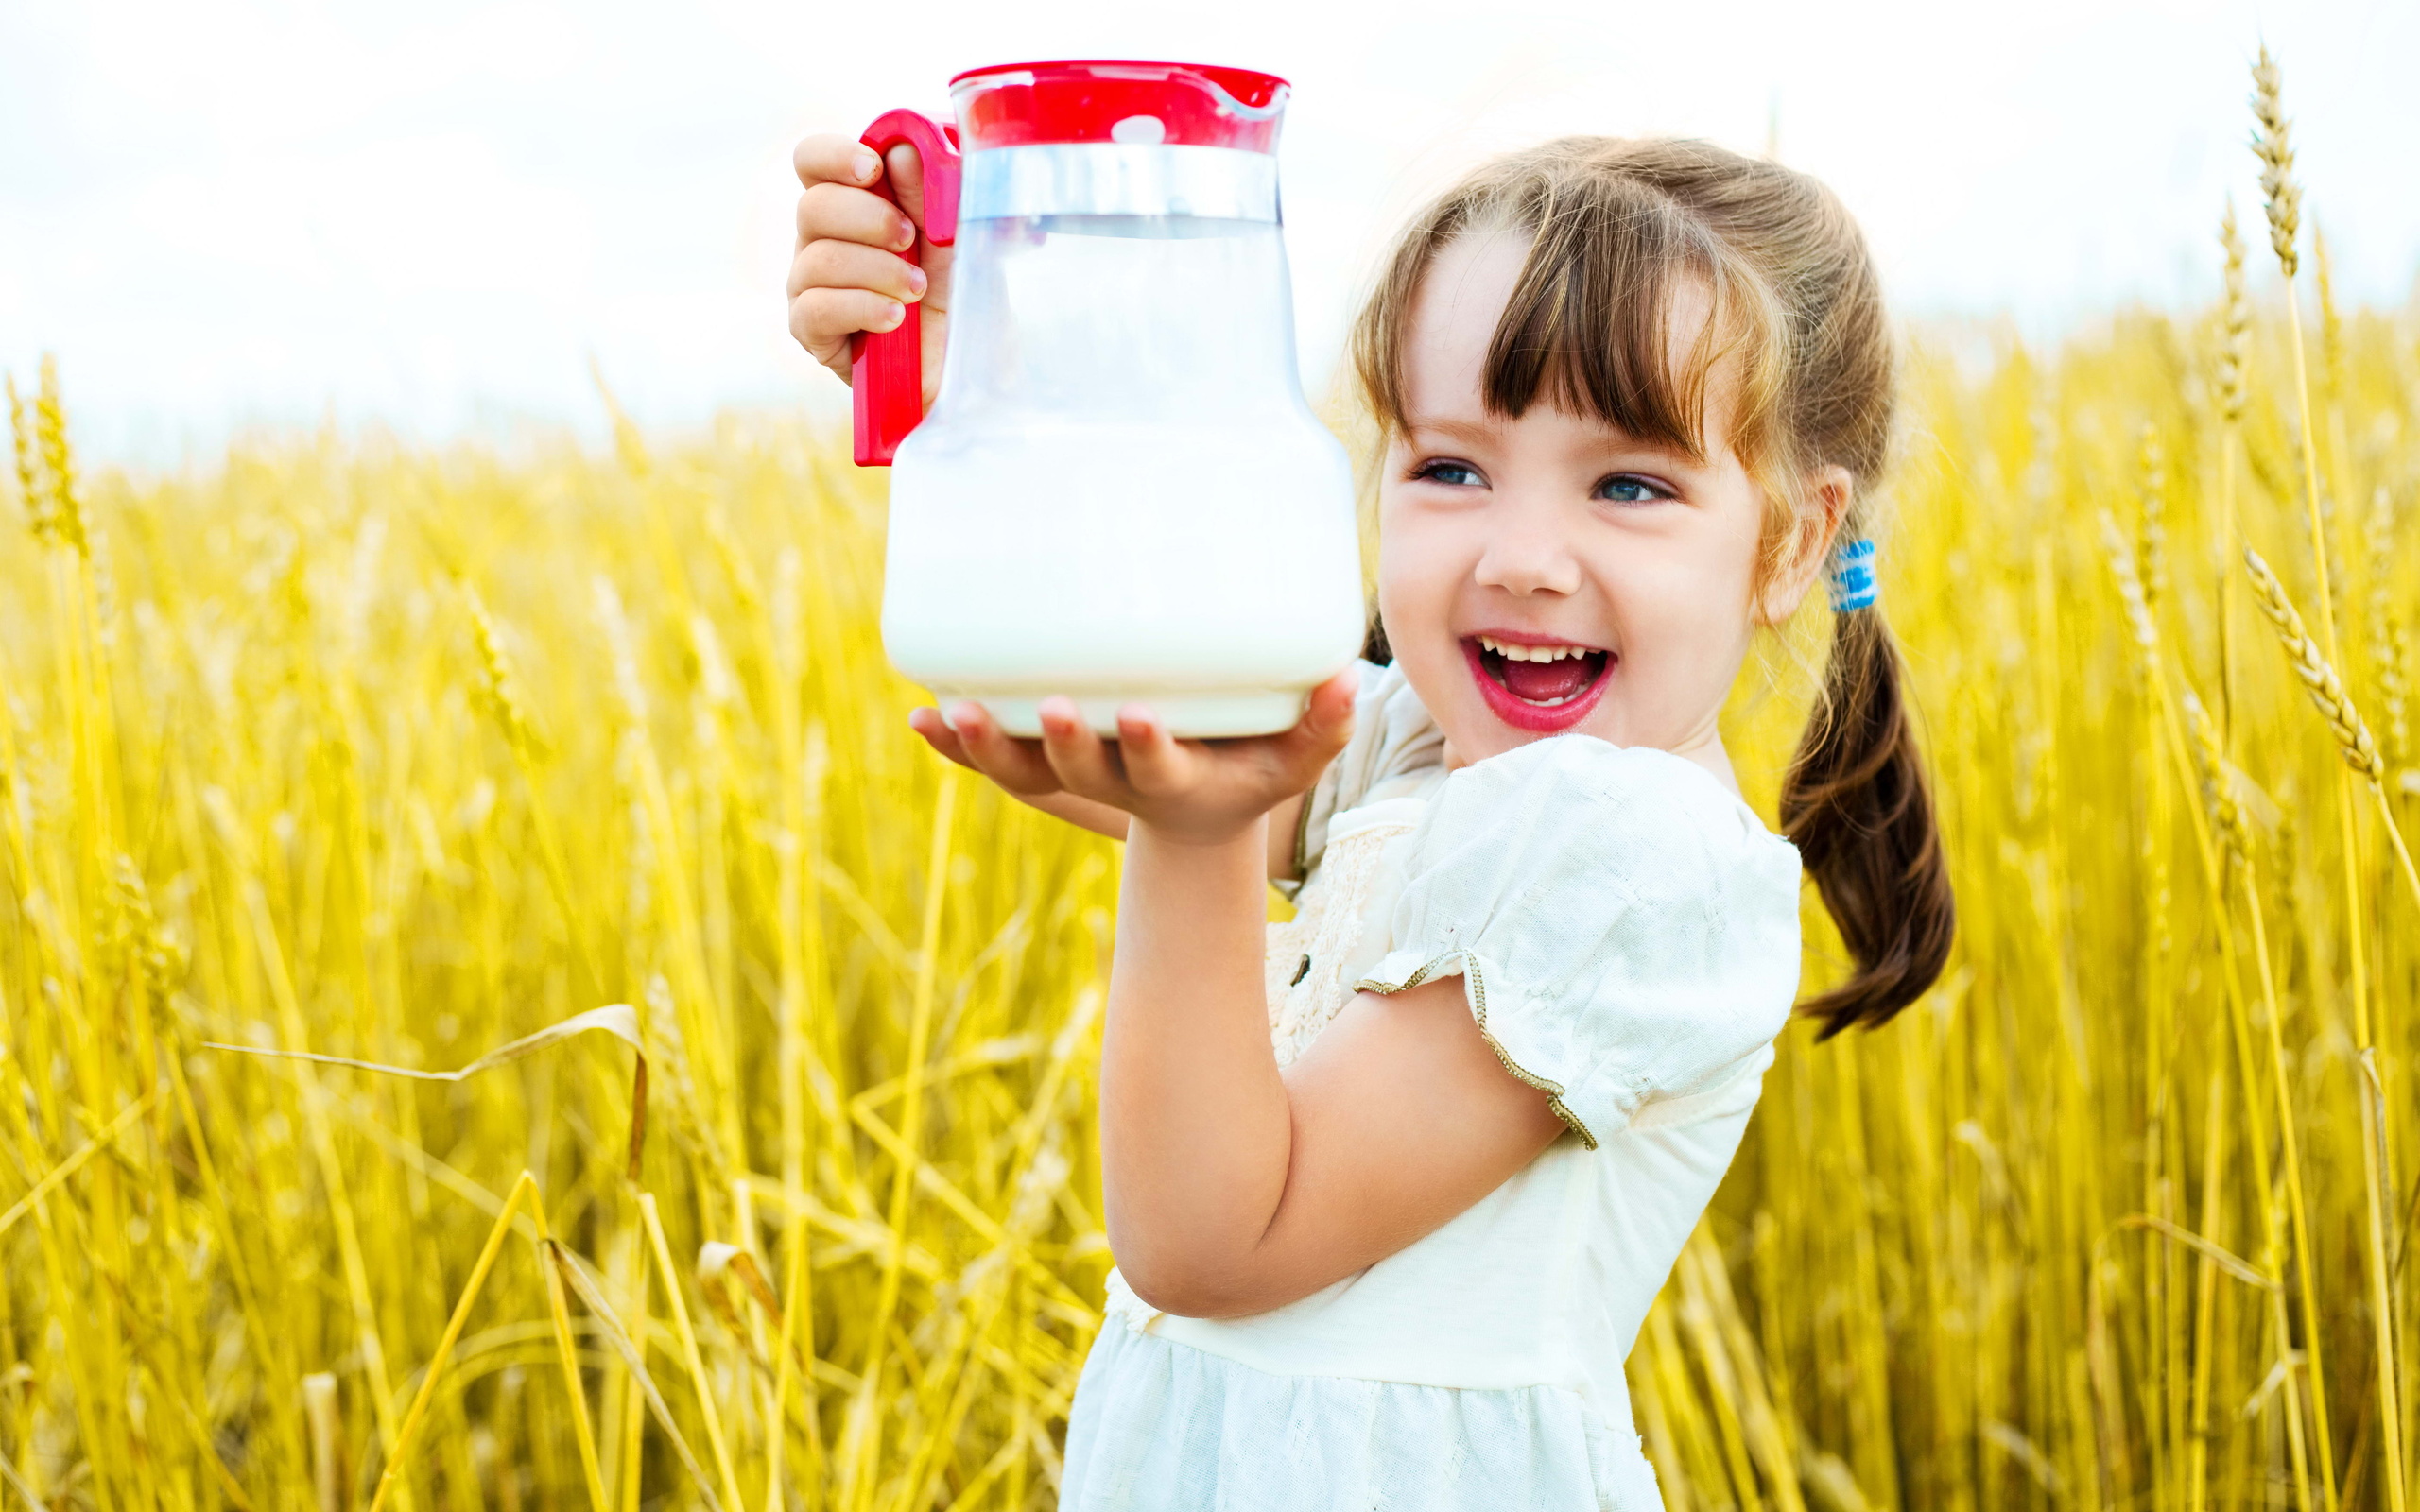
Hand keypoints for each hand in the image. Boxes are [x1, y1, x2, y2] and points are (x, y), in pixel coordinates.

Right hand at [786, 133, 951, 406]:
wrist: (967, 366)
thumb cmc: (959, 294)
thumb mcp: (955, 237)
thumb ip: (929, 192)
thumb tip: (902, 151)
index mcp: (852, 202)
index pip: (813, 160)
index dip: (834, 156)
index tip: (872, 169)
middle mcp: (821, 239)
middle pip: (813, 206)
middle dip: (868, 220)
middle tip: (910, 241)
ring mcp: (810, 285)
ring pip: (817, 259)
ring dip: (877, 271)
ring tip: (916, 291)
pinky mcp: (811, 332)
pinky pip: (815, 308)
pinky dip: (861, 307)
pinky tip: (894, 318)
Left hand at [908, 670, 1358, 846]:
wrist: (1197, 811)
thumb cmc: (1250, 770)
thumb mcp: (1294, 760)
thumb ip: (1323, 724)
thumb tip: (1350, 677)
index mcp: (1174, 783)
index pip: (1159, 770)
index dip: (1148, 748)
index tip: (1139, 716)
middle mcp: (1115, 784)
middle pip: (1078, 772)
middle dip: (1061, 741)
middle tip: (1050, 703)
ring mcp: (1074, 777)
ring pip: (1022, 771)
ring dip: (986, 744)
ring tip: (950, 710)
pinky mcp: (1044, 766)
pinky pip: (991, 761)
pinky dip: (954, 746)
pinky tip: (919, 715)